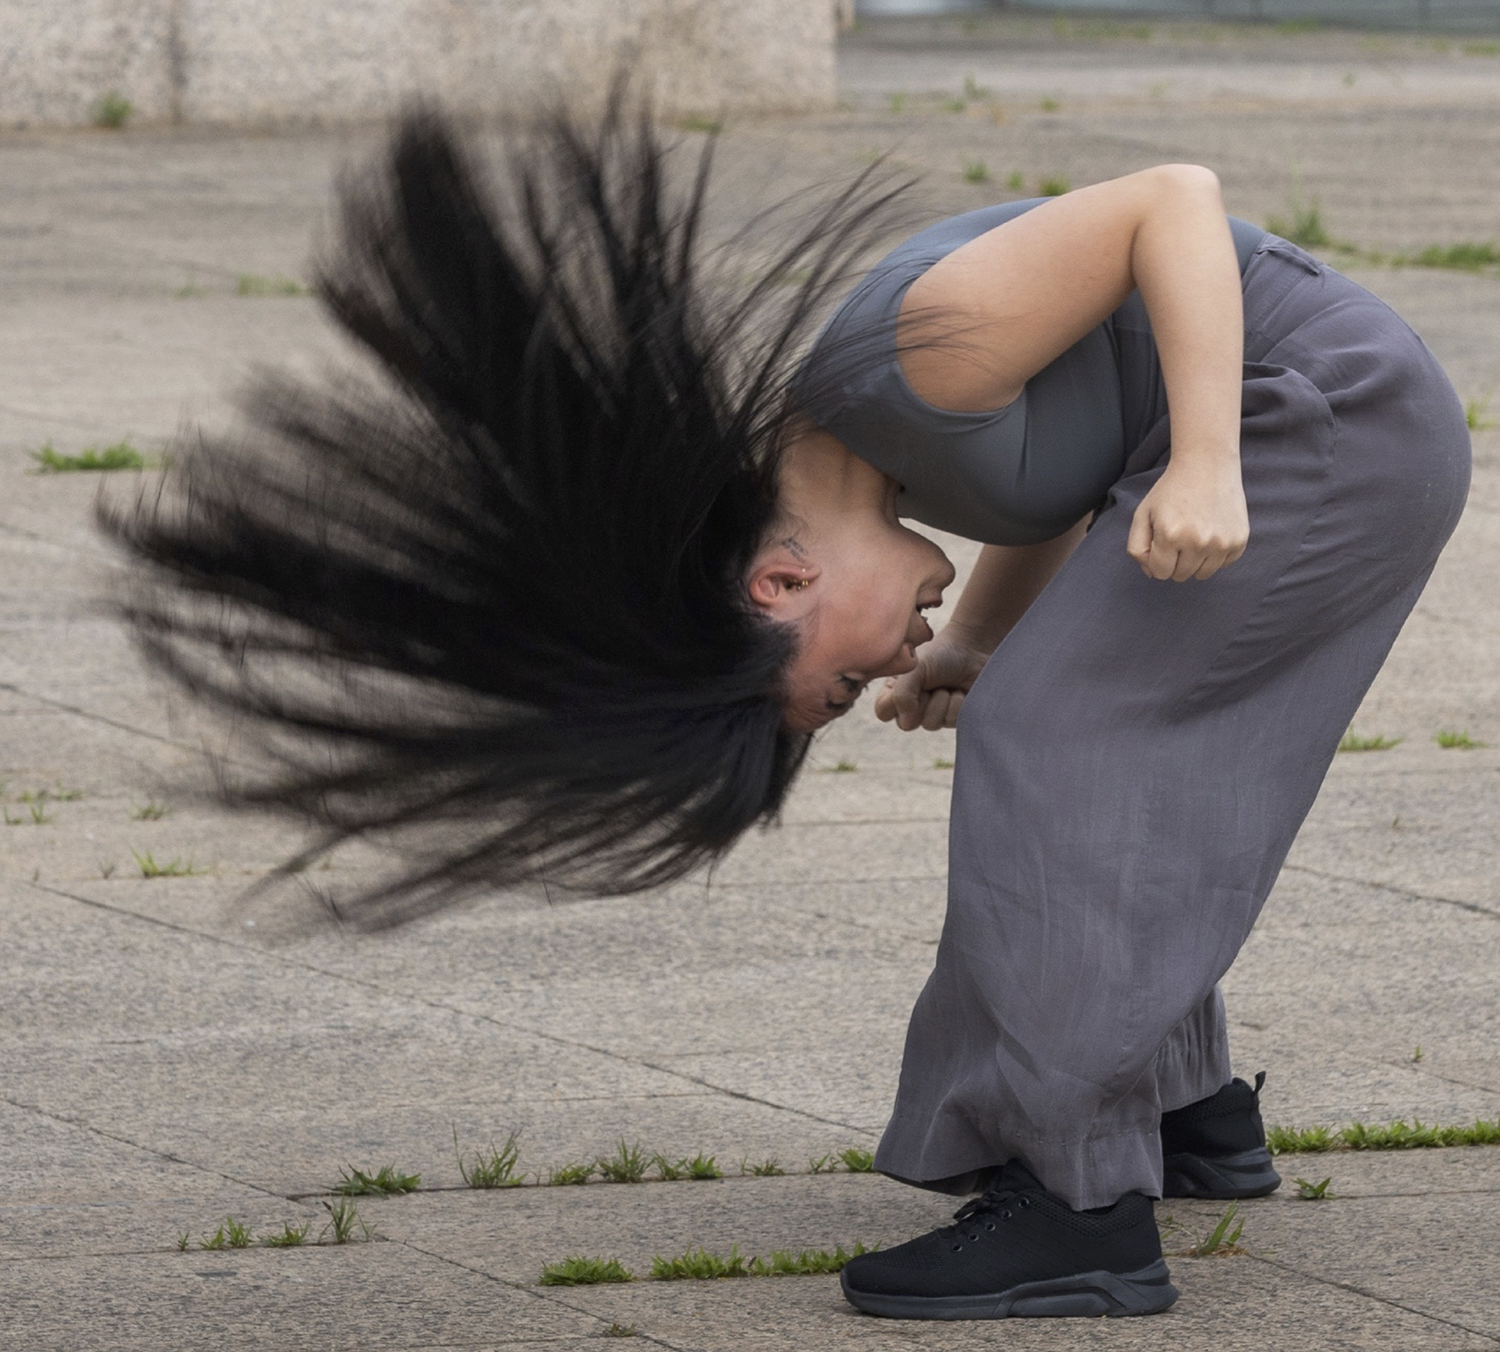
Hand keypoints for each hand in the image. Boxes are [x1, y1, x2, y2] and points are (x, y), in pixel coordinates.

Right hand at [874, 625, 991, 730]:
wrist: (973, 648)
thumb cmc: (940, 653)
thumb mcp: (914, 668)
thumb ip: (902, 694)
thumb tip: (907, 723)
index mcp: (896, 691)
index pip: (883, 712)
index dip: (894, 703)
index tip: (908, 685)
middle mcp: (913, 705)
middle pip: (907, 724)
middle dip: (922, 701)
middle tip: (931, 682)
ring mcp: (934, 713)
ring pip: (931, 724)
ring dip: (941, 700)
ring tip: (947, 684)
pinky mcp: (954, 718)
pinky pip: (951, 721)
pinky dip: (957, 703)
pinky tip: (960, 690)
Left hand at [1126, 456, 1248, 580]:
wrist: (1207, 464)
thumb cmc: (1171, 490)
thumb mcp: (1143, 514)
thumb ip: (1137, 547)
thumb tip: (1152, 574)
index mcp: (1170, 536)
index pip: (1160, 573)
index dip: (1157, 560)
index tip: (1161, 541)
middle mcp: (1198, 542)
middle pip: (1181, 575)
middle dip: (1175, 561)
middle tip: (1178, 534)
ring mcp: (1222, 543)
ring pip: (1202, 574)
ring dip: (1195, 561)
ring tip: (1194, 535)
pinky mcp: (1239, 540)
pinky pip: (1223, 564)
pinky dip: (1215, 555)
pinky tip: (1211, 532)